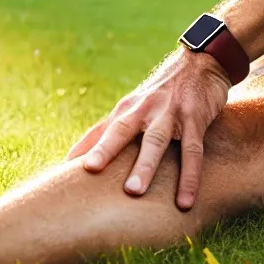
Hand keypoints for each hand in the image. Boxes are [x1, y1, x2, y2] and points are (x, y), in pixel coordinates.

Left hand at [68, 47, 230, 209]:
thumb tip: (76, 156)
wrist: (201, 62)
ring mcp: (170, 113)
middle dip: (106, 150)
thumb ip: (110, 128)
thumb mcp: (136, 104)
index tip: (62, 171)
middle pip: (122, 130)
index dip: (83, 149)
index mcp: (128, 108)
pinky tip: (185, 201)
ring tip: (134, 192)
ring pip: (156, 140)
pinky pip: (192, 151)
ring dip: (145, 165)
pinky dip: (189, 177)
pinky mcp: (195, 118)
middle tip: (90, 171)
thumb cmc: (163, 90)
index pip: (102, 130)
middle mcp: (145, 108)